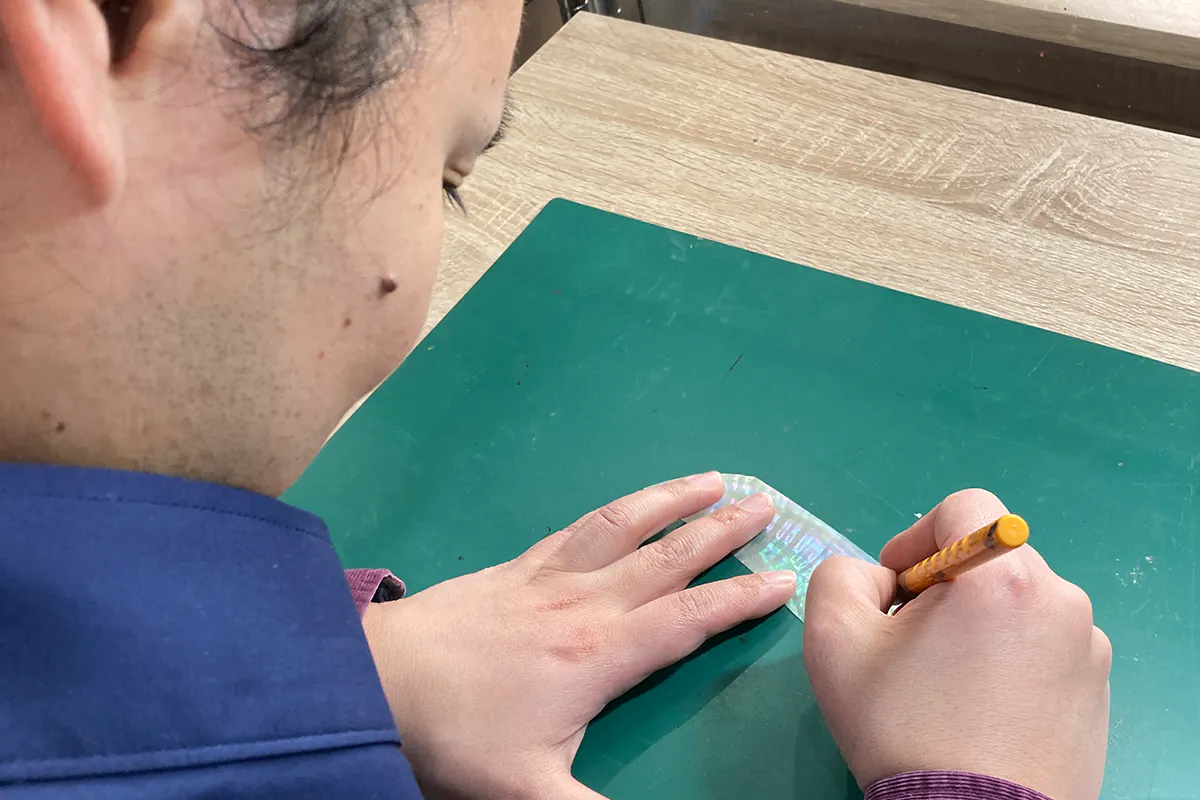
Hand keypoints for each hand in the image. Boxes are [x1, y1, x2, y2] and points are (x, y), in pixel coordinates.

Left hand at [363, 473, 795, 798]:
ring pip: (625, 525)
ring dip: (673, 500)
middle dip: (723, 530)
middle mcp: (585, 602)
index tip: (785, 576)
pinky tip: (625, 505)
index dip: (741, 598)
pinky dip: (615, 510)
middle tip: (768, 502)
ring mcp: (547, 576)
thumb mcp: (529, 793)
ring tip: (713, 479)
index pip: (689, 618)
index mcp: (601, 654)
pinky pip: (578, 526)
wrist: (373, 680)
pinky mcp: (515, 567)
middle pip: (667, 557)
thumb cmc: (456, 736)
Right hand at [804, 489, 1110, 799]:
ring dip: (979, 622)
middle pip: (989, 558)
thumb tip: (881, 580)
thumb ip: (840, 576)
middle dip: (944, 587)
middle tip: (912, 646)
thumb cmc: (903, 728)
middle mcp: (1061, 598)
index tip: (896, 593)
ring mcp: (1088, 646)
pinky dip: (1012, 658)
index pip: (962, 509)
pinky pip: (1046, 644)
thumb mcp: (832, 641)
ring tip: (949, 684)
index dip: (915, 540)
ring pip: (1018, 602)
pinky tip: (985, 709)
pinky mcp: (1099, 688)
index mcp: (1003, 576)